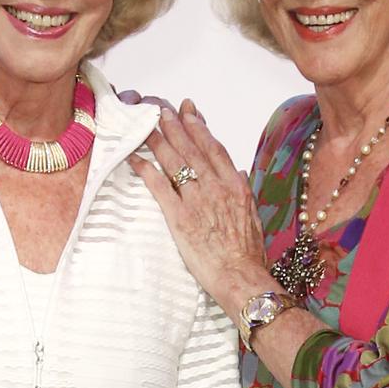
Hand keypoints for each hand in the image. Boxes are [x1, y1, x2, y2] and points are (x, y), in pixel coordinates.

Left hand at [130, 100, 272, 314]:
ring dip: (159, 140)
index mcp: (235, 185)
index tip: (190, 114)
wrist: (241, 277)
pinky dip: (146, 169)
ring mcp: (197, 200)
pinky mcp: (179, 217)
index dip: (199, 128)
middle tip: (162, 110)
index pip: (214, 148)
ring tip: (147, 125)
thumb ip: (244, 191)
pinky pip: (159, 187)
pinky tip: (135, 157)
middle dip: (176, 126)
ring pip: (175, 162)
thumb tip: (239, 173)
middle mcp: (215, 187)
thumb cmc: (248, 254)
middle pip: (192, 149)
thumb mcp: (253, 217)